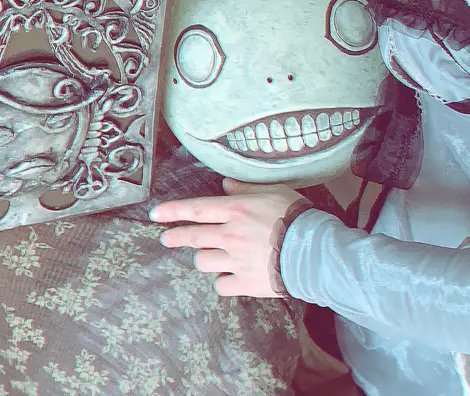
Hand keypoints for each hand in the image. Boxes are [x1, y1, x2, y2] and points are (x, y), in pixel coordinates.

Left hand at [150, 178, 307, 297]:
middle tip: (166, 238)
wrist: (314, 251)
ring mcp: (235, 260)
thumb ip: (245, 188)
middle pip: (193, 236)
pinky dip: (222, 280)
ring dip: (204, 257)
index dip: (173, 211)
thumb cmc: (295, 215)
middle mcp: (230, 235)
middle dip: (176, 236)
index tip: (156, 214)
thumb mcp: (272, 191)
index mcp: (236, 210)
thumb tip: (225, 185)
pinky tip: (228, 275)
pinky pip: (221, 284)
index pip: (196, 209)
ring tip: (210, 255)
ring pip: (204, 261)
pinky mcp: (245, 282)